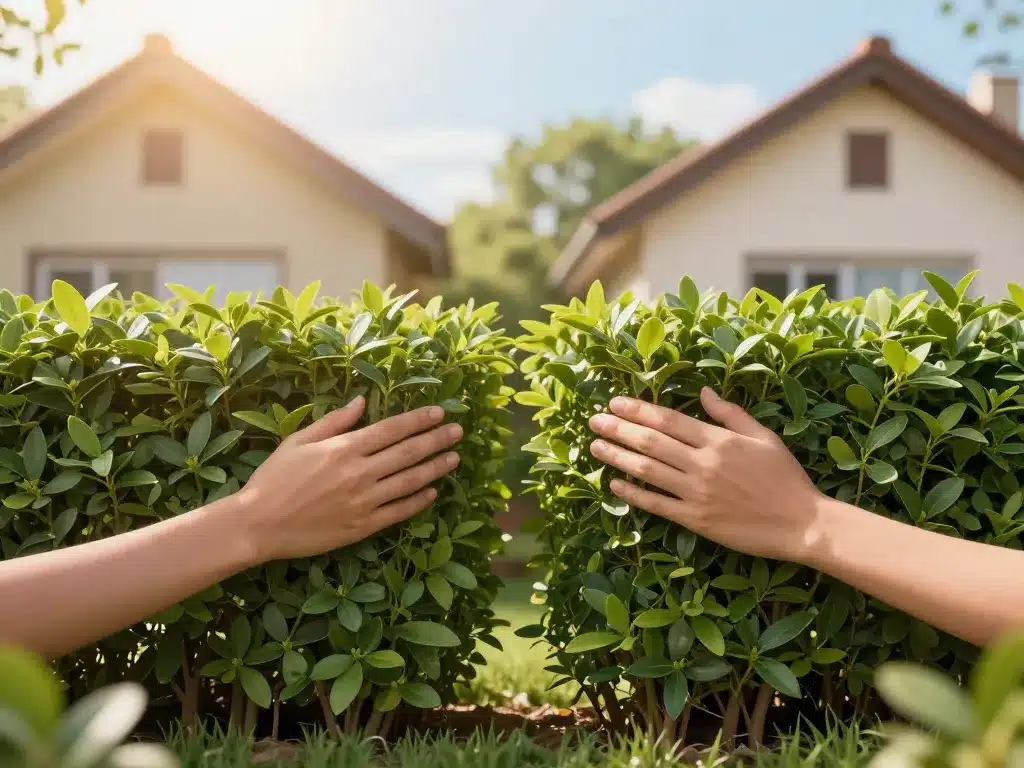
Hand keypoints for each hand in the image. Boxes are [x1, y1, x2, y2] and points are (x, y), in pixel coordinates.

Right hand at [237, 397, 461, 562]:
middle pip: (408, 453)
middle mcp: (359, 473)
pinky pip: (399, 512)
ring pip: (410, 481)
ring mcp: (363, 502)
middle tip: (458, 431)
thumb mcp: (299, 441)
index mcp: (344, 448)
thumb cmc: (274, 479)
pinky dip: (418, 501)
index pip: (392, 429)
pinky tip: (432, 492)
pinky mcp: (362, 527)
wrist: (257, 525)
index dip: (419, 420)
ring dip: (435, 469)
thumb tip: (362, 400)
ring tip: (454, 458)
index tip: (440, 413)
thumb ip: (334, 421)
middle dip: (436, 440)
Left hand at [588, 388, 824, 563]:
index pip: (668, 420)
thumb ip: (730, 414)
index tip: (615, 402)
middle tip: (594, 420)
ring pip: (648, 471)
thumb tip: (703, 390)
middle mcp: (703, 464)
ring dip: (618, 457)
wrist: (801, 523)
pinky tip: (615, 484)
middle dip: (619, 429)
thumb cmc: (785, 477)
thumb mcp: (763, 437)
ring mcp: (697, 493)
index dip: (638, 409)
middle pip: (651, 442)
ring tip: (595, 446)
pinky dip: (634, 494)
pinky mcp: (696, 520)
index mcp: (719, 441)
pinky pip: (657, 505)